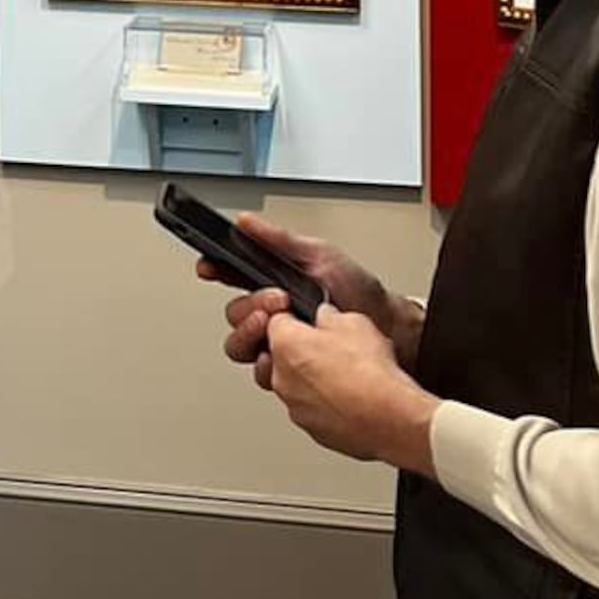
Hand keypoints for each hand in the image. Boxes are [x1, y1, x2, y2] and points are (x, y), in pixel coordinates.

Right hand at [197, 214, 408, 354]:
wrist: (389, 330)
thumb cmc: (359, 292)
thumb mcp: (319, 256)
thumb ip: (280, 240)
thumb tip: (246, 223)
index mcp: (274, 281)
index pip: (232, 275)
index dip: (215, 270)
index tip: (209, 268)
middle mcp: (273, 315)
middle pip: (234, 314)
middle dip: (247, 306)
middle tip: (275, 300)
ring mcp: (281, 344)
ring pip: (240, 346)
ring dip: (250, 336)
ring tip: (276, 327)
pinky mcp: (290, 372)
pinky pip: (263, 375)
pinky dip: (268, 365)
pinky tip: (282, 355)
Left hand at [254, 305, 439, 472]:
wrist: (391, 419)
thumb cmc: (371, 373)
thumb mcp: (353, 321)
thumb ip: (328, 316)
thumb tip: (326, 317)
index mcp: (285, 344)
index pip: (276, 322)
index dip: (296, 320)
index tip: (311, 323)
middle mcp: (281, 378)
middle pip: (282, 357)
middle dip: (303, 352)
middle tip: (332, 349)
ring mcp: (296, 408)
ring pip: (298, 387)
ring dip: (315, 381)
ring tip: (347, 376)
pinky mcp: (313, 430)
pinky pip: (315, 411)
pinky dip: (328, 406)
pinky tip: (353, 399)